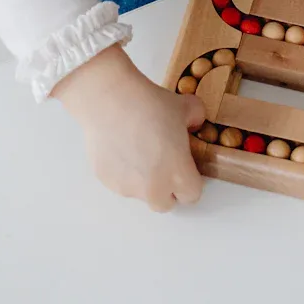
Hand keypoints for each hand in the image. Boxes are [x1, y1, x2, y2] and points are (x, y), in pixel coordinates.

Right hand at [52, 45, 205, 211]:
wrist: (111, 100)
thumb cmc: (150, 104)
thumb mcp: (187, 107)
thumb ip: (196, 120)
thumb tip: (193, 124)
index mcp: (179, 174)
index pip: (192, 194)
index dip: (190, 180)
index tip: (184, 167)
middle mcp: (154, 188)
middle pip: (165, 204)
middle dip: (166, 189)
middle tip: (162, 165)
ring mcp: (128, 187)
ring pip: (140, 193)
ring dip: (142, 180)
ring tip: (138, 151)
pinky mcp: (107, 180)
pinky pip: (119, 182)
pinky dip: (122, 171)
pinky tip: (121, 147)